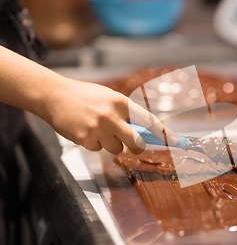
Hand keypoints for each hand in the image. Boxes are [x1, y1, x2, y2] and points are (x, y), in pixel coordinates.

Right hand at [40, 77, 177, 153]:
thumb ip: (126, 114)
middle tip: (135, 146)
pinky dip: (94, 143)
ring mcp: (98, 128)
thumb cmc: (85, 96)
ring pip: (116, 149)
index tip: (174, 141)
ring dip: (111, 144)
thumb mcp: (109, 98)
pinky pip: (98, 149)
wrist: (54, 95)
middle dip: (138, 147)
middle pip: (136, 142)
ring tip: (98, 129)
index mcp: (121, 102)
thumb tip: (145, 131)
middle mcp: (112, 115)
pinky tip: (85, 130)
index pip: (148, 120)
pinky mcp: (85, 138)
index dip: (163, 132)